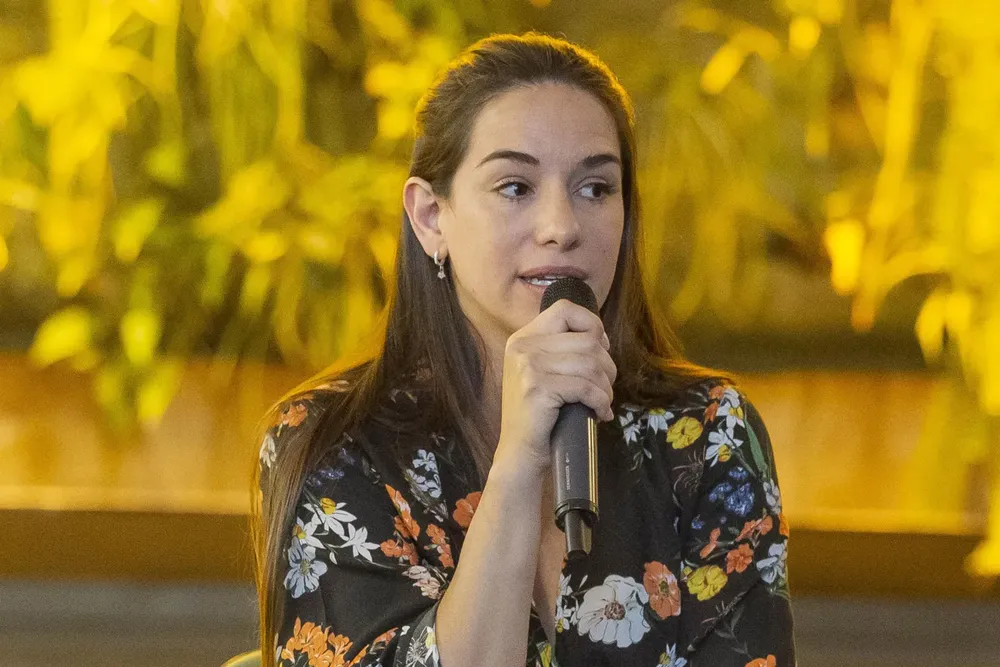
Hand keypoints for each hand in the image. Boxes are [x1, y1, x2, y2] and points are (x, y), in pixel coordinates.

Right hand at [493, 299, 616, 476]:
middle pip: (587, 340)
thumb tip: (601, 338)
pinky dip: (601, 402)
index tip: (601, 349)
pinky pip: (586, 387)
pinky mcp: (538, 388)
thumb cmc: (540, 415)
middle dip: (607, 366)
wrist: (520, 453)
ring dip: (606, 387)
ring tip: (603, 403)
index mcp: (523, 337)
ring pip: (591, 364)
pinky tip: (600, 414)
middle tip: (605, 388)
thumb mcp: (543, 372)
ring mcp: (528, 366)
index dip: (591, 324)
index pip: (565, 309)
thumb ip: (562, 349)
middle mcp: (523, 346)